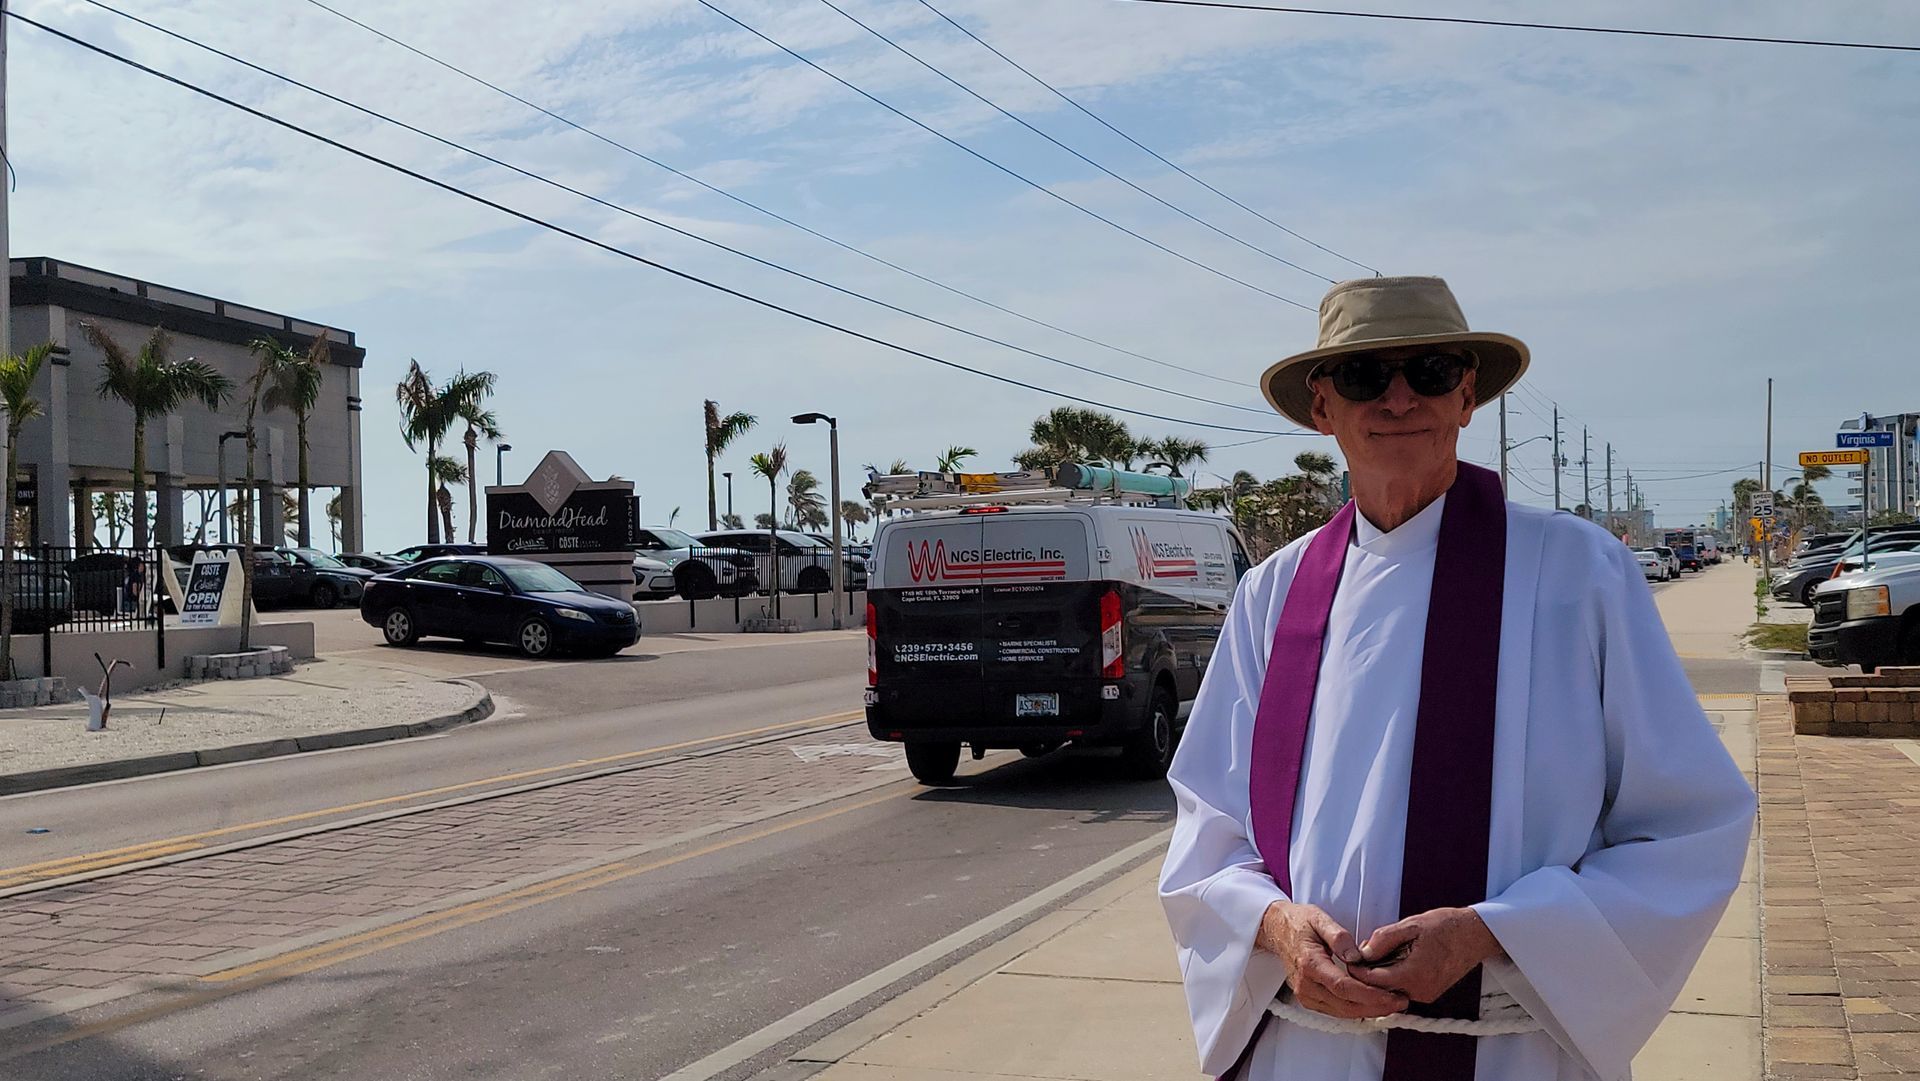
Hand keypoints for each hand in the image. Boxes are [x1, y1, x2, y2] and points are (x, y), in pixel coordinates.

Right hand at [1256, 901, 1408, 1019]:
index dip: (1370, 995)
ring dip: (1368, 1011)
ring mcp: (1305, 994)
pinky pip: (1336, 1010)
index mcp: (1309, 963)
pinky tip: (1372, 1004)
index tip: (1392, 996)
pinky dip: (1356, 1009)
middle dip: (1376, 1007)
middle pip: (1346, 1005)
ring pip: (1342, 1012)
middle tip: (1400, 1002)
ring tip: (1392, 1004)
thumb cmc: (1299, 922)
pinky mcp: (1308, 999)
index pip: (1343, 987)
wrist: (1277, 930)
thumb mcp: (1319, 918)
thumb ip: (1339, 936)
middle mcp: (1305, 984)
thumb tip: (1356, 955)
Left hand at [1349, 907, 1504, 1003]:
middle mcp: (1420, 992)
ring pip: (1391, 988)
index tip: (1350, 958)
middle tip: (1363, 951)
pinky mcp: (1430, 993)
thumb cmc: (1446, 926)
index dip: (1358, 970)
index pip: (1374, 981)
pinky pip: (1403, 987)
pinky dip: (1394, 975)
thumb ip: (1384, 939)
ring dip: (1381, 973)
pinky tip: (1395, 957)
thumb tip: (1363, 952)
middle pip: (1381, 988)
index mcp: (1414, 975)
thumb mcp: (1410, 925)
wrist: (1476, 934)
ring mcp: (1427, 995)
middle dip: (1368, 971)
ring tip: (1380, 950)